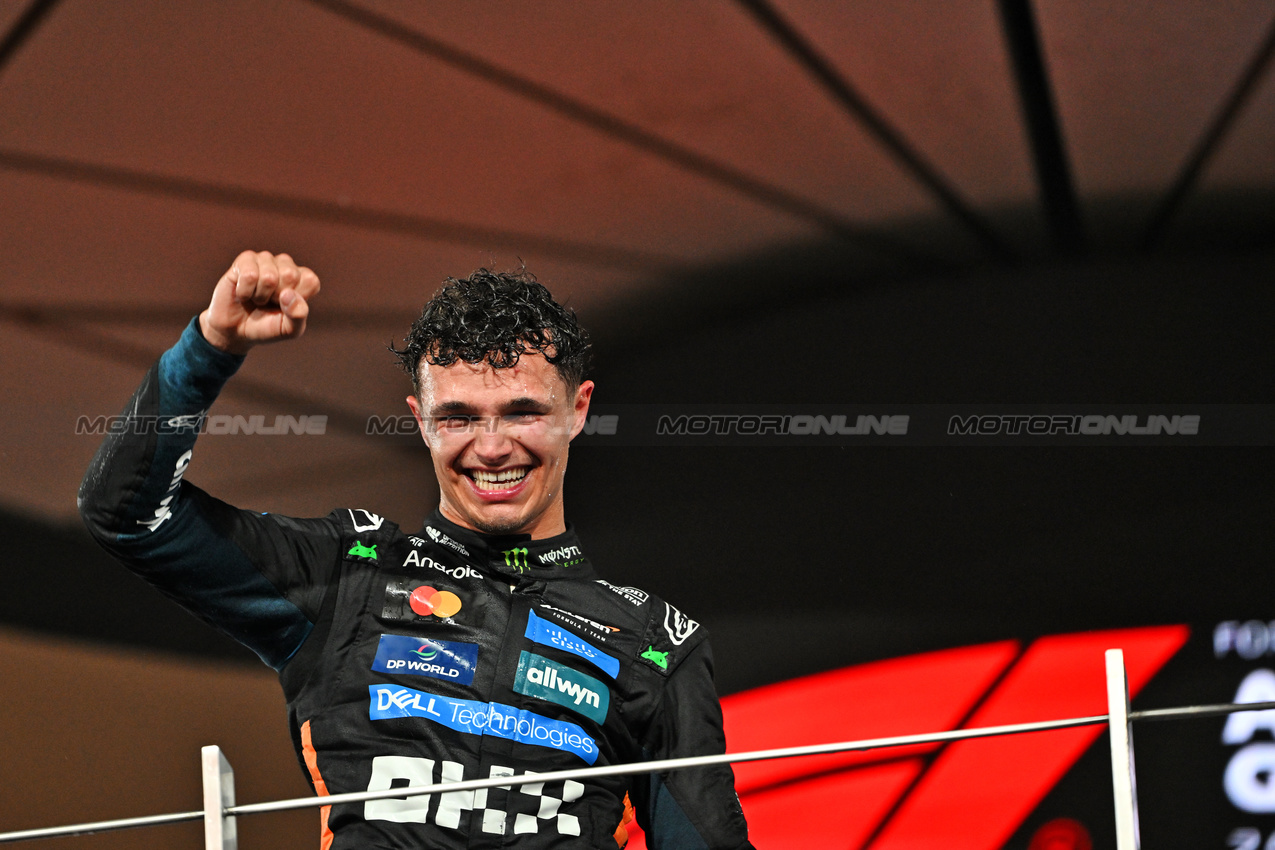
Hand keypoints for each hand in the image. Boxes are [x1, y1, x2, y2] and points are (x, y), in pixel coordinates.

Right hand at [198, 250, 320, 354]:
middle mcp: (286, 265)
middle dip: (277, 297)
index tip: (285, 308)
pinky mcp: (245, 260)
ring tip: (256, 298)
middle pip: (290, 275)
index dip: (296, 300)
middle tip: (269, 303)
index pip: (311, 281)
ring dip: (260, 296)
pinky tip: (244, 293)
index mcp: (303, 279)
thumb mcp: (289, 330)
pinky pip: (249, 275)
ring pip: (269, 276)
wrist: (235, 330)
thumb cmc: (266, 327)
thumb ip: (298, 316)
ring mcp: (266, 260)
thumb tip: (289, 294)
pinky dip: (245, 292)